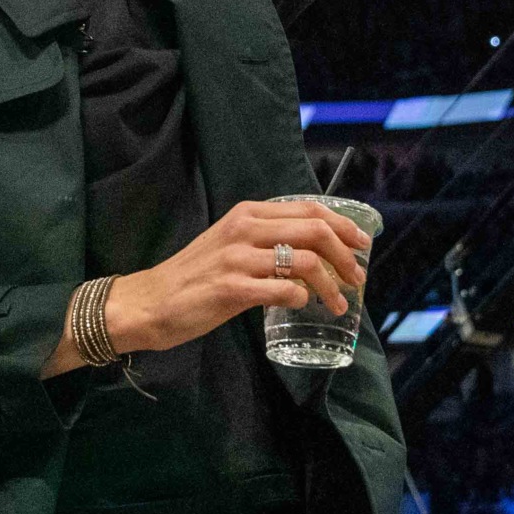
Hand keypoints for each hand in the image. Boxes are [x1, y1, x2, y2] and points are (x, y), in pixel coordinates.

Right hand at [99, 198, 371, 358]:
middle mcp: (245, 229)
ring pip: (305, 261)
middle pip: (315, 230)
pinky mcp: (231, 289)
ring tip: (339, 303)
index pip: (310, 208)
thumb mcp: (232, 243)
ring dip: (331, 285)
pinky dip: (302, 298)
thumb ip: (267, 239)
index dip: (344, 226)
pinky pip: (283, 290)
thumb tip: (316, 251)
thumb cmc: (196, 275)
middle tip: (357, 278)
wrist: (151, 301)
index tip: (362, 244)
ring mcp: (237, 258)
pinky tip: (303, 305)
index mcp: (248, 213)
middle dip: (346, 255)